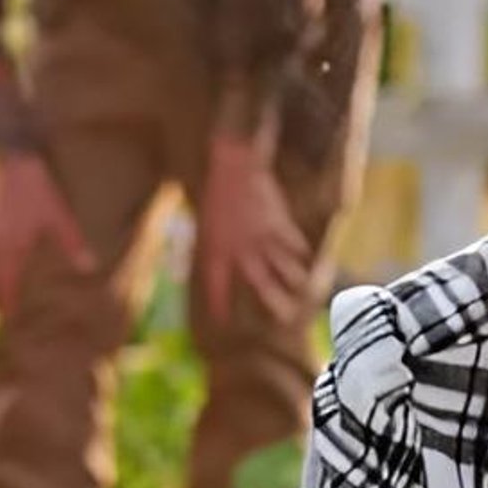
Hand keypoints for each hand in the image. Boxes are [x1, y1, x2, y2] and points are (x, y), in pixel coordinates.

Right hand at [0, 151, 95, 316]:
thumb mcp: (60, 216)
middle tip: (10, 320)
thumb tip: (90, 269)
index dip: (8, 311)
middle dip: (1, 302)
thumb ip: (73, 244)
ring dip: (1, 284)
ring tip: (12, 297)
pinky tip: (16, 263)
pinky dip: (3, 264)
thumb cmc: (38, 188)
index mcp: (11, 251)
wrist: (16, 157)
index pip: (5, 292)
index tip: (12, 329)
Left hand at [192, 123, 310, 324]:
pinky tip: (305, 256)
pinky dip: (300, 250)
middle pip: (259, 283)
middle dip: (273, 301)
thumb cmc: (217, 192)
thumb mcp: (204, 222)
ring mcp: (260, 238)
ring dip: (294, 279)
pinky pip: (293, 244)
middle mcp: (240, 249)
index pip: (216, 283)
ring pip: (283, 267)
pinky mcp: (277, 224)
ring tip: (303, 288)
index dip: (219, 302)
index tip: (222, 321)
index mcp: (215, 248)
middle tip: (286, 318)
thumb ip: (204, 246)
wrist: (234, 165)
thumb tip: (182, 266)